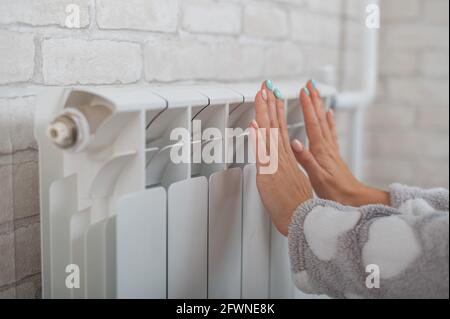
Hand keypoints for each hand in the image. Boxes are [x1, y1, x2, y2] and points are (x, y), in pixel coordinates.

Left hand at [251, 81, 312, 235]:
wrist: (302, 220)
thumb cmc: (296, 204)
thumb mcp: (291, 180)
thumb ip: (284, 165)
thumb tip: (282, 154)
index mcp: (287, 157)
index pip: (280, 128)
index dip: (275, 111)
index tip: (273, 96)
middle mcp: (282, 157)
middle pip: (275, 124)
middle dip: (271, 103)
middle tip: (268, 86)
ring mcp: (277, 164)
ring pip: (270, 133)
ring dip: (265, 112)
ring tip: (263, 94)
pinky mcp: (270, 174)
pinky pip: (263, 152)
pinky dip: (259, 137)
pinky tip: (255, 123)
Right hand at [290, 80, 389, 206]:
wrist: (354, 199)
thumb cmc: (336, 192)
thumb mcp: (317, 178)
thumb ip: (306, 160)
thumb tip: (295, 143)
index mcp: (321, 151)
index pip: (312, 124)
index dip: (307, 107)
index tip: (303, 91)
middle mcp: (327, 147)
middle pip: (320, 118)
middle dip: (314, 99)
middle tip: (310, 84)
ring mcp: (332, 149)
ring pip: (325, 122)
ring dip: (320, 106)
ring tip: (317, 93)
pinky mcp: (334, 154)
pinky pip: (331, 132)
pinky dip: (329, 120)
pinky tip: (329, 115)